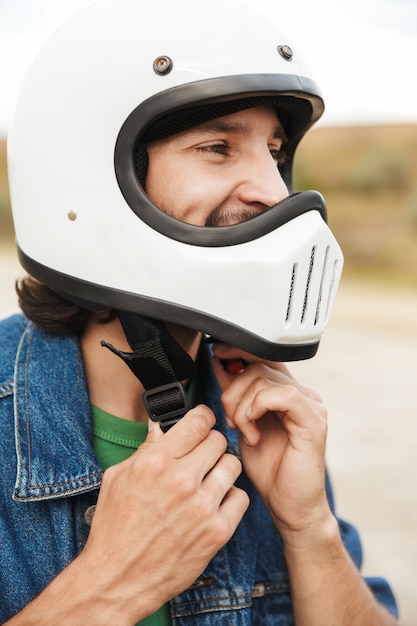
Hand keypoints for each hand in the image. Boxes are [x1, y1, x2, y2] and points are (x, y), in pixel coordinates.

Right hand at [78, 405, 248, 622]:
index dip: (203, 417)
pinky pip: (240, 498)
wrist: (117, 579)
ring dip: (222, 469)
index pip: (198, 421)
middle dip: (210, 445)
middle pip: (218, 441)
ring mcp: (201, 507)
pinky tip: (214, 503)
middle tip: (202, 456)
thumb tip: (162, 425)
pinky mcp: (216, 532)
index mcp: (155, 462)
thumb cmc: (114, 528)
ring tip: (209, 479)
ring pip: (233, 465)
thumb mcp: (118, 478)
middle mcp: (180, 480)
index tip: (203, 422)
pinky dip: (230, 498)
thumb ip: (146, 448)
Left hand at [211, 343, 329, 536]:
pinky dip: (257, 408)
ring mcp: (311, 406)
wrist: (290, 507)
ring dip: (240, 405)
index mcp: (286, 393)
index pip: (262, 357)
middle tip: (229, 420)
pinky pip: (282, 395)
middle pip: (257, 367)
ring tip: (242, 430)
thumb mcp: (243, 424)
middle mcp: (303, 394)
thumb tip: (220, 363)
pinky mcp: (313, 421)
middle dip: (231, 391)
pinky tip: (252, 430)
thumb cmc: (269, 471)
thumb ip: (235, 395)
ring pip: (264, 380)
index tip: (217, 358)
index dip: (238, 353)